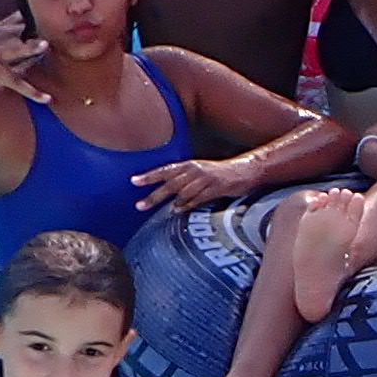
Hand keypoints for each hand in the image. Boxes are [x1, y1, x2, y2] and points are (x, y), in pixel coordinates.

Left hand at [131, 156, 251, 209]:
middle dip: (154, 196)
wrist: (244, 171)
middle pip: (170, 184)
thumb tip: (168, 195)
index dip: (149, 176)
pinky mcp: (216, 188)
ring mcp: (205, 179)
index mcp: (189, 165)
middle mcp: (195, 170)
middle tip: (140, 205)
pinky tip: (180, 210)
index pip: (164, 170)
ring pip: (183, 192)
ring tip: (164, 211)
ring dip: (173, 202)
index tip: (133, 181)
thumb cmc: (219, 174)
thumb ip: (184, 181)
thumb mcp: (199, 172)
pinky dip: (188, 205)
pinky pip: (198, 198)